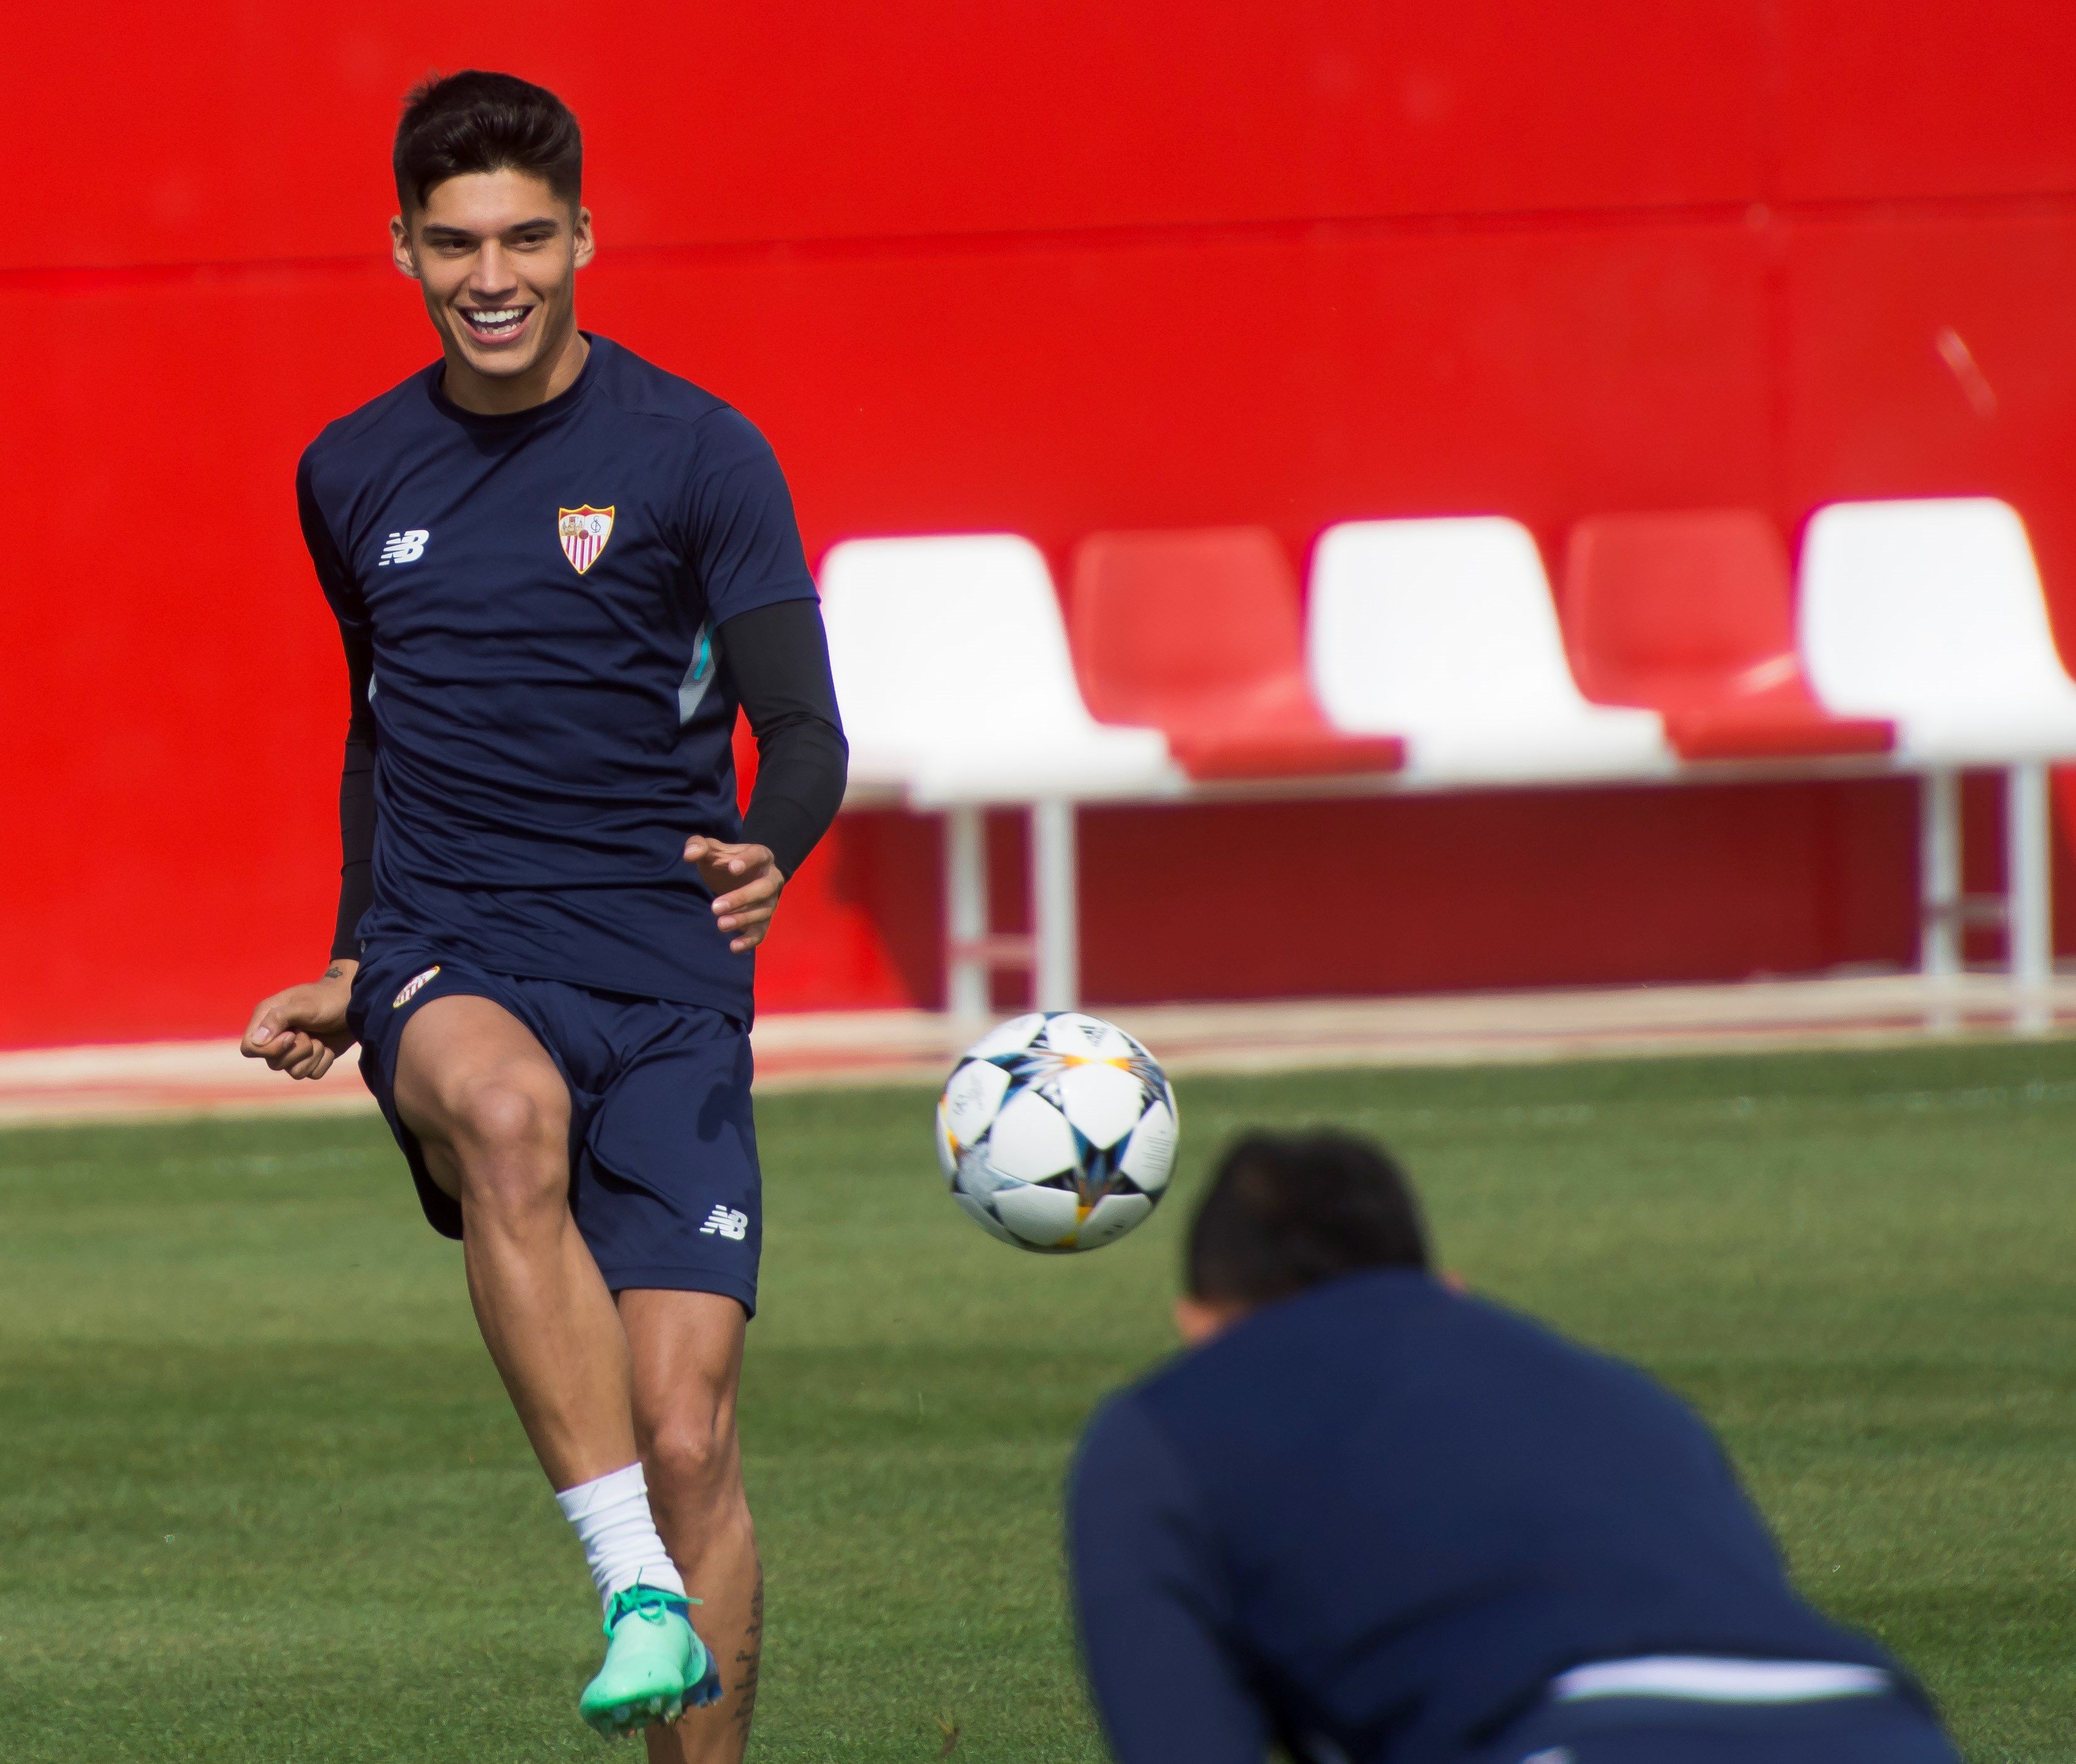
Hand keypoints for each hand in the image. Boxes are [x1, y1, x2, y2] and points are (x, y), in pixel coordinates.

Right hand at [241, 960, 358, 1079]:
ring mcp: (294, 1050)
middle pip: (274, 1064)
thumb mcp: (304, 1005)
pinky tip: (329, 1046)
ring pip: (295, 1072)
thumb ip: (279, 1018)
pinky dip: (324, 1061)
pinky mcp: (312, 1059)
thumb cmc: (328, 999)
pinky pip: (313, 1074)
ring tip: (320, 1037)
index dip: (268, 1050)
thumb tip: (256, 1040)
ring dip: (313, 1056)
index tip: (291, 1037)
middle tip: (310, 1032)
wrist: (355, 1004)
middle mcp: (277, 1037)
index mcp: (267, 1019)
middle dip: (298, 1051)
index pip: (249, 1048)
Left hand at [683, 836, 786, 952]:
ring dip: (742, 920)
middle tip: (715, 907)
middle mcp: (770, 879)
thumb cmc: (725, 861)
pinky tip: (733, 946)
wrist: (738, 876)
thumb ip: (699, 846)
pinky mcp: (764, 920)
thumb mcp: (712, 850)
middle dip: (741, 898)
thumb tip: (689, 854)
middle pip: (763, 888)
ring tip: (720, 925)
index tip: (732, 868)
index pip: (758, 856)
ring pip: (762, 912)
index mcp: (760, 856)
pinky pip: (761, 931)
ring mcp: (769, 901)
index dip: (747, 861)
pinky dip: (749, 940)